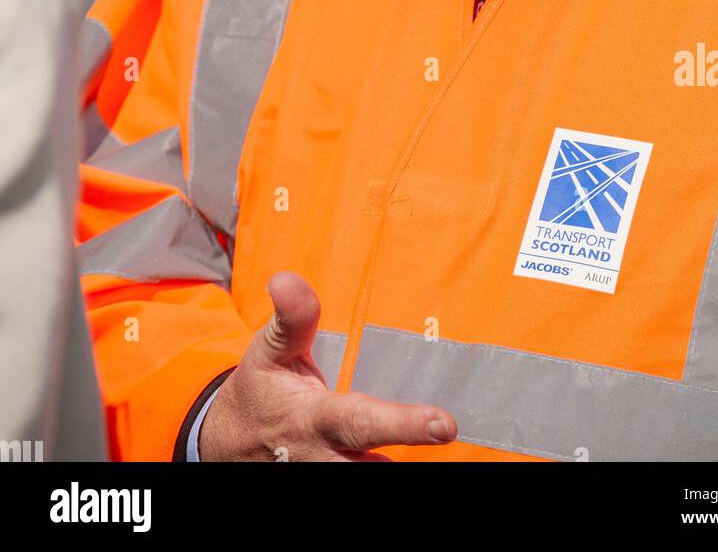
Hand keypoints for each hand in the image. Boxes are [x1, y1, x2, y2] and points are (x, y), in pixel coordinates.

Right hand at [198, 271, 457, 460]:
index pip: (359, 423)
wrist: (227, 442)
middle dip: (408, 448)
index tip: (445, 424)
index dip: (403, 425)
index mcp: (311, 420)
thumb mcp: (268, 351)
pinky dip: (384, 465)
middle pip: (370, 466)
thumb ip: (291, 319)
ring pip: (371, 478)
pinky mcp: (331, 482)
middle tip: (445, 431)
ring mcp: (326, 476)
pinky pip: (366, 478)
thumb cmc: (259, 390)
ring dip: (400, 463)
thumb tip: (286, 279)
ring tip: (431, 437)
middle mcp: (323, 457)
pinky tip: (413, 450)